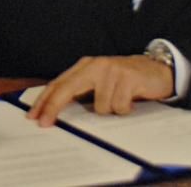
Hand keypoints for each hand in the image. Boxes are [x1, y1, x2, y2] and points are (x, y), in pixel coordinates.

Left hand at [27, 55, 173, 121]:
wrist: (156, 70)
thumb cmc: (125, 80)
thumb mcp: (100, 82)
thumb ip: (82, 91)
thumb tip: (57, 110)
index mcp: (86, 66)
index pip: (59, 83)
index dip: (45, 100)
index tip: (34, 115)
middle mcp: (95, 65)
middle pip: (67, 89)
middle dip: (54, 107)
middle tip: (45, 123)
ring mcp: (110, 70)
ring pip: (100, 106)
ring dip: (111, 110)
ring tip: (121, 100)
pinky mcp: (126, 77)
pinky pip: (118, 107)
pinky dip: (125, 109)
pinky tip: (131, 99)